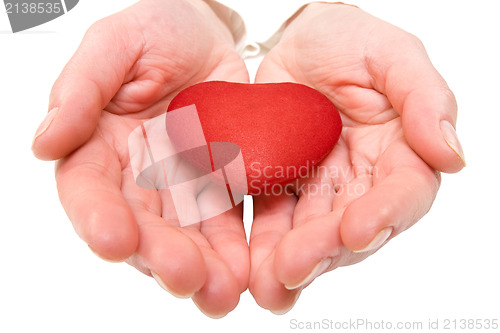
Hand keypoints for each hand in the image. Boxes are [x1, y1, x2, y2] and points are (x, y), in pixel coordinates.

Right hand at [32, 0, 248, 317]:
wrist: (206, 34)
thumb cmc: (155, 30)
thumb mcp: (115, 45)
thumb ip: (80, 90)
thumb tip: (43, 142)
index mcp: (99, 145)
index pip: (89, 190)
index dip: (98, 217)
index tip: (113, 241)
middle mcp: (136, 176)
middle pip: (142, 225)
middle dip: (160, 255)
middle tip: (184, 278)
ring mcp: (179, 185)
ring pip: (186, 235)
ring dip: (202, 267)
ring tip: (219, 293)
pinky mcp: (220, 184)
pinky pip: (227, 220)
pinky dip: (234, 248)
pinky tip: (244, 271)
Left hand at [249, 3, 464, 313]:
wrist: (301, 41)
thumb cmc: (352, 42)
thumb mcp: (392, 55)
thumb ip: (425, 99)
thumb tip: (451, 155)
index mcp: (399, 154)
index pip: (402, 194)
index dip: (384, 215)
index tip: (357, 231)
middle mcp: (361, 180)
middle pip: (349, 225)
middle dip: (323, 249)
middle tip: (292, 269)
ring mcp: (319, 187)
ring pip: (308, 231)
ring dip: (288, 258)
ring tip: (266, 284)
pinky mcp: (280, 184)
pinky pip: (269, 215)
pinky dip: (258, 240)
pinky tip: (247, 264)